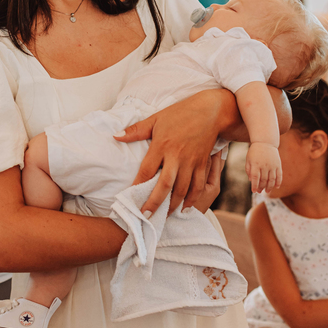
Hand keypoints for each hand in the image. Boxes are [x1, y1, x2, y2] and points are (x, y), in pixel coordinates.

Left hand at [116, 91, 225, 213]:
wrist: (211, 110)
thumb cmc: (181, 112)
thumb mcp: (156, 118)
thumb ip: (136, 130)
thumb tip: (116, 136)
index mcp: (162, 145)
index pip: (147, 170)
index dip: (138, 186)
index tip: (130, 198)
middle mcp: (177, 156)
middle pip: (164, 185)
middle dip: (154, 203)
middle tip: (146, 217)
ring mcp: (191, 161)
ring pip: (182, 189)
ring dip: (172, 205)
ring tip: (163, 216)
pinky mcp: (203, 164)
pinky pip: (198, 185)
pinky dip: (192, 199)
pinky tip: (185, 208)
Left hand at [245, 142, 282, 193]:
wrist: (265, 142)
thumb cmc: (255, 152)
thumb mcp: (248, 159)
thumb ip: (248, 170)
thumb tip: (251, 180)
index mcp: (255, 164)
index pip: (255, 178)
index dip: (255, 185)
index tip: (254, 191)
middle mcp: (264, 165)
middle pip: (263, 180)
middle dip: (261, 187)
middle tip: (259, 191)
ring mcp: (272, 165)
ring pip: (272, 179)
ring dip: (269, 187)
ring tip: (267, 191)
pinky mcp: (278, 164)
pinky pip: (279, 175)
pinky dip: (278, 182)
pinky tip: (276, 187)